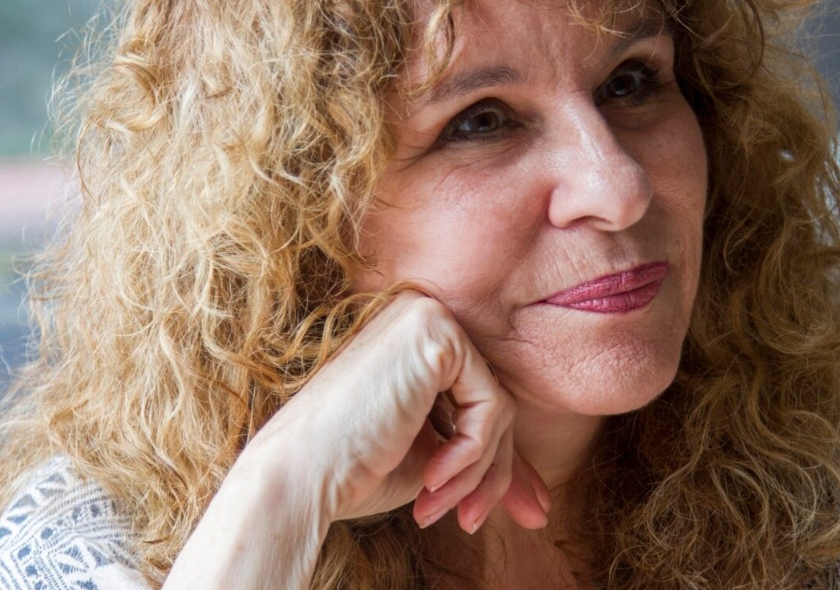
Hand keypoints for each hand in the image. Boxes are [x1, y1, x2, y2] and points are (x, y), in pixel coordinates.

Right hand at [241, 290, 550, 531]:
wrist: (299, 477)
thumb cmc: (351, 473)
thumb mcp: (433, 462)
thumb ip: (482, 462)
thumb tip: (540, 502)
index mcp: (415, 343)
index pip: (478, 401)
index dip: (497, 464)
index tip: (510, 512)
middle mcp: (423, 317)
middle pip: (492, 404)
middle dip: (492, 474)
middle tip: (472, 522)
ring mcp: (429, 318)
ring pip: (497, 409)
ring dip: (477, 472)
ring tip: (438, 507)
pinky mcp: (437, 334)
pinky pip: (491, 406)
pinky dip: (472, 454)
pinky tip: (432, 478)